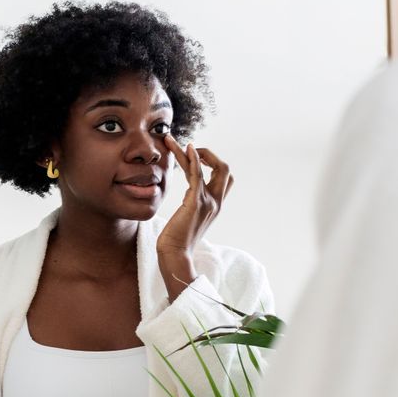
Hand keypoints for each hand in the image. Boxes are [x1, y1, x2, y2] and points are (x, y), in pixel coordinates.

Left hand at [156, 135, 233, 297]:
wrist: (175, 255)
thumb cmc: (177, 240)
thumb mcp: (189, 219)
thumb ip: (193, 205)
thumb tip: (187, 196)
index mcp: (215, 206)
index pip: (225, 179)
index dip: (214, 165)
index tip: (195, 159)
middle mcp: (215, 202)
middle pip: (225, 170)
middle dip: (210, 155)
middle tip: (191, 151)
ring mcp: (207, 201)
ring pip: (209, 167)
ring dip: (190, 151)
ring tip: (171, 141)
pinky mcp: (195, 202)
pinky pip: (197, 175)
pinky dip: (193, 159)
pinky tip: (186, 148)